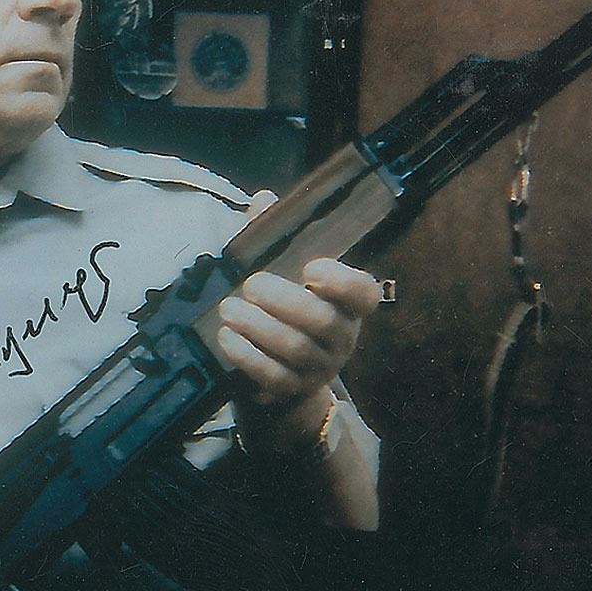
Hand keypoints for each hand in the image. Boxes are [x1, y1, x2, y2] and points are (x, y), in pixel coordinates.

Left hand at [215, 191, 381, 443]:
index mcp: (346, 305)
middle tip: (250, 285)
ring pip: (297, 350)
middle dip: (285, 301)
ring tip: (228, 309)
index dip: (344, 283)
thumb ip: (274, 238)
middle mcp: (341, 338)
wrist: (278, 376)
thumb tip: (262, 199)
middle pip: (324, 322)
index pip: (364, 295)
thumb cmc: (281, 311)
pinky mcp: (293, 391)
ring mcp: (320, 369)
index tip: (312, 268)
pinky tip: (227, 338)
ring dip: (259, 327)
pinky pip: (274, 377)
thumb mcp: (281, 274)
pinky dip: (248, 356)